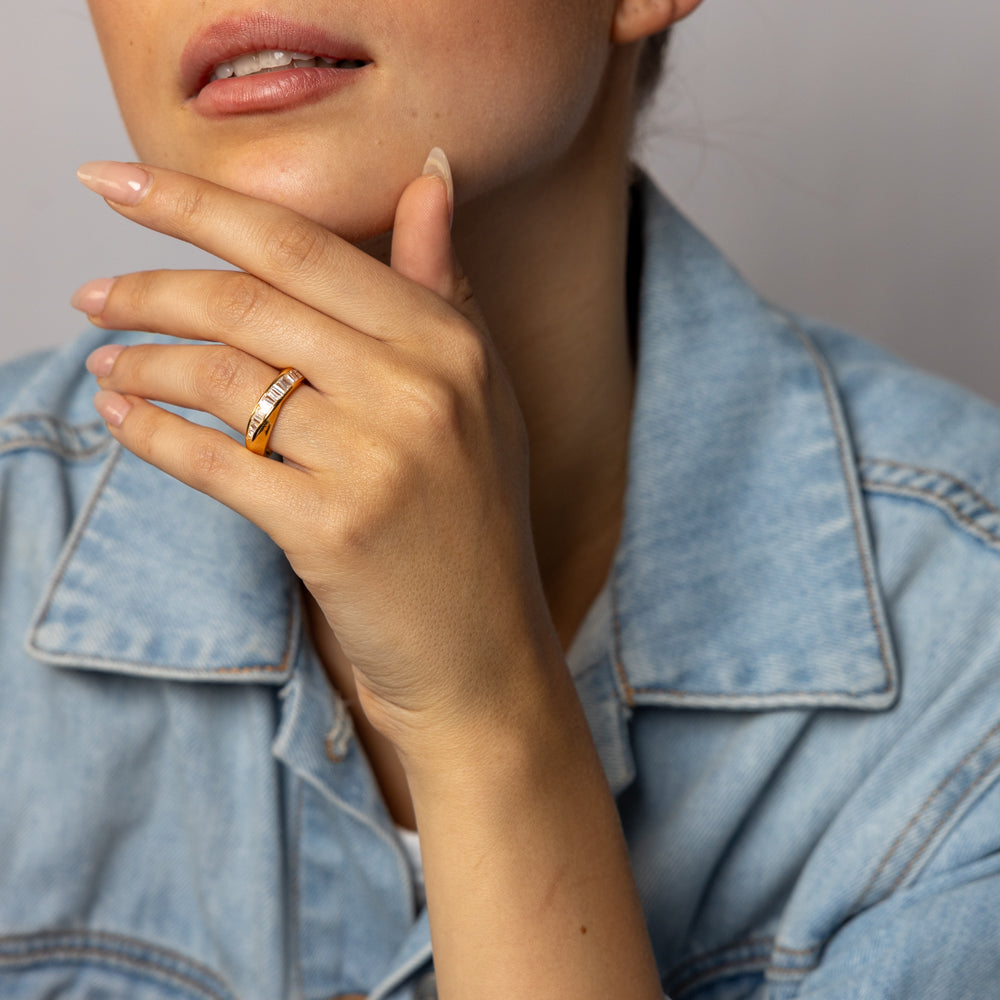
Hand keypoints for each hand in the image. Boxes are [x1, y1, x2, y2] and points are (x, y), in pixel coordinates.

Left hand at [73, 154, 563, 752]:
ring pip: (223, 378)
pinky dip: (151, 436)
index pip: (301, 246)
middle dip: (148, 286)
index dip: (196, 204)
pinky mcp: (332, 531)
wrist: (483, 649)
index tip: (115, 181)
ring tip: (109, 366)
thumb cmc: (473, 517)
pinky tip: (122, 421)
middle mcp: (419, 389)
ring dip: (143, 364)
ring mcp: (377, 461)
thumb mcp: (477, 391)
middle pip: (248, 301)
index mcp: (449, 343)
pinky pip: (213, 462)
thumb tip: (432, 173)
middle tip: (92, 293)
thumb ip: (442, 283)